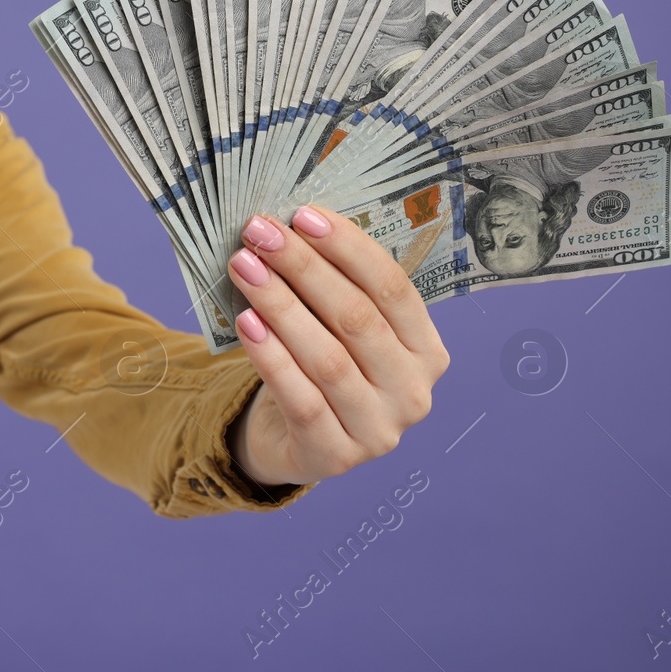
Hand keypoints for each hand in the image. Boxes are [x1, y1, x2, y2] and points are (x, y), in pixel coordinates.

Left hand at [223, 205, 449, 489]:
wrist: (294, 440)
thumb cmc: (320, 365)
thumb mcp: (337, 328)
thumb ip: (331, 286)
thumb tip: (290, 225)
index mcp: (426, 351)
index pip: (392, 288)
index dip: (348, 248)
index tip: (302, 215)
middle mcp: (413, 392)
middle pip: (357, 318)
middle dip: (304, 268)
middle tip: (261, 233)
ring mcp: (379, 430)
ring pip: (327, 357)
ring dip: (281, 305)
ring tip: (244, 267)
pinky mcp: (335, 456)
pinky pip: (301, 398)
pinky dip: (272, 357)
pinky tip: (246, 322)